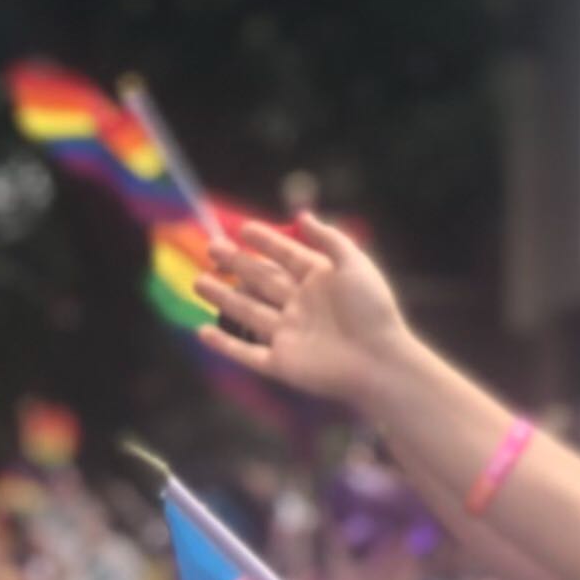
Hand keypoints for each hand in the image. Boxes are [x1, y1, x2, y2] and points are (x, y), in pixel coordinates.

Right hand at [192, 213, 416, 411]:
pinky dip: (224, 345)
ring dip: (223, 297)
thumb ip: (329, 238)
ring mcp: (288, 336)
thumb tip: (302, 215)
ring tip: (198, 281)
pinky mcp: (281, 364)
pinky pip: (246, 353)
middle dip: (236, 264)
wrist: (381, 363)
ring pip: (248, 312)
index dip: (265, 241)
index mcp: (319, 282)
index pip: (286, 256)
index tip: (242, 227)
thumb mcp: (354, 264)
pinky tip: (202, 331)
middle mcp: (301, 307)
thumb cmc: (373, 311)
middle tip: (211, 247)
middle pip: (262, 280)